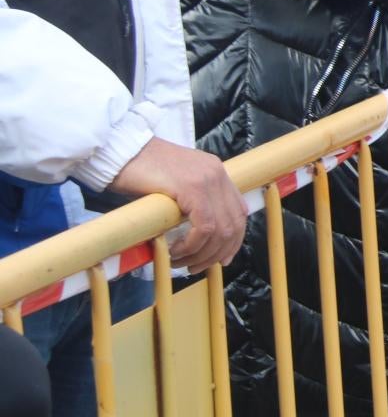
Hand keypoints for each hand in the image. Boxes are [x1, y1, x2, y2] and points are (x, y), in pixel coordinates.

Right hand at [107, 137, 246, 271]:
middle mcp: (217, 174)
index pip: (238, 211)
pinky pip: (204, 227)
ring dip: (202, 254)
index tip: (221, 259)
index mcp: (216, 172)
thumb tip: (195, 238)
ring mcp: (207, 179)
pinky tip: (174, 251)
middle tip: (195, 267)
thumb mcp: (174, 185)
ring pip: (221, 230)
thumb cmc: (138, 170)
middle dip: (217, 253)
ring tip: (180, 262)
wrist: (120, 149)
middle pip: (234, 224)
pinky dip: (192, 245)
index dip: (233, 240)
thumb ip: (190, 203)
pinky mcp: (192, 187)